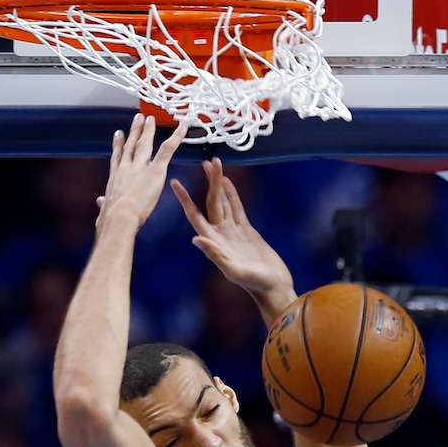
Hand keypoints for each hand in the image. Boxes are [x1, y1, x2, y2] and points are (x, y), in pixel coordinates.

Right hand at [96, 114, 186, 234]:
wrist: (120, 215)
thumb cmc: (111, 217)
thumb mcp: (105, 209)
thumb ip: (104, 203)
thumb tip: (101, 203)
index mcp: (116, 177)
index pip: (117, 157)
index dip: (118, 144)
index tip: (119, 134)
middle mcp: (127, 167)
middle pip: (131, 145)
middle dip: (135, 131)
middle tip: (138, 119)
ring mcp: (140, 166)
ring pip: (145, 144)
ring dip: (149, 130)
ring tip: (151, 119)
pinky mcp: (155, 170)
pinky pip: (167, 150)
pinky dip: (176, 138)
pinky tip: (182, 128)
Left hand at [171, 158, 295, 306]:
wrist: (272, 286)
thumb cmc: (254, 282)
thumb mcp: (234, 270)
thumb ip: (216, 255)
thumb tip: (196, 239)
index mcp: (214, 241)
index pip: (195, 216)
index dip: (185, 199)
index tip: (175, 182)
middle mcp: (220, 234)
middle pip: (211, 202)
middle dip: (209, 182)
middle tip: (207, 160)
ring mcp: (233, 231)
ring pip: (223, 202)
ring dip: (218, 184)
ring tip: (212, 164)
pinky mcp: (246, 230)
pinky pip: (237, 207)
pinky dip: (232, 194)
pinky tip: (227, 182)